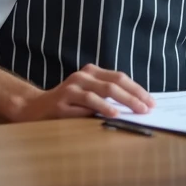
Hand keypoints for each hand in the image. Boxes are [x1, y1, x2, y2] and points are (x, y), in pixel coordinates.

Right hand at [12, 63, 154, 121]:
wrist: (34, 109)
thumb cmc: (67, 106)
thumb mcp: (88, 96)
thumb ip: (107, 97)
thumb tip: (136, 106)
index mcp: (92, 72)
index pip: (120, 78)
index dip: (138, 89)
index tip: (151, 102)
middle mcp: (83, 76)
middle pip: (116, 82)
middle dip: (135, 95)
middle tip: (149, 108)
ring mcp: (73, 87)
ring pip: (105, 90)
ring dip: (125, 101)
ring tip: (138, 110)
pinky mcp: (64, 100)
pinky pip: (88, 102)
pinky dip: (103, 107)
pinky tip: (115, 113)